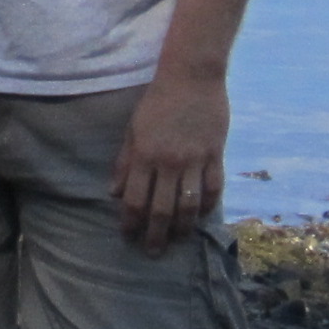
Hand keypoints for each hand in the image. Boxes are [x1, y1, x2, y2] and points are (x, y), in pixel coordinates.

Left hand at [110, 71, 228, 256]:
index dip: (131, 223)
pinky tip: (202, 215)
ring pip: (190, 205)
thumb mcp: (132, 129)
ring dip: (183, 228)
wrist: (191, 75)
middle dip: (156, 235)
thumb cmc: (157, 101)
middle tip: (152, 252)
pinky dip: (208, 206)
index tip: (128, 237)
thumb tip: (114, 194)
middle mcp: (169, 162)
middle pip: (162, 210)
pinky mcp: (215, 155)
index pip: (135, 200)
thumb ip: (124, 163)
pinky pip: (213, 188)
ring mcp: (194, 160)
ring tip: (179, 240)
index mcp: (145, 155)